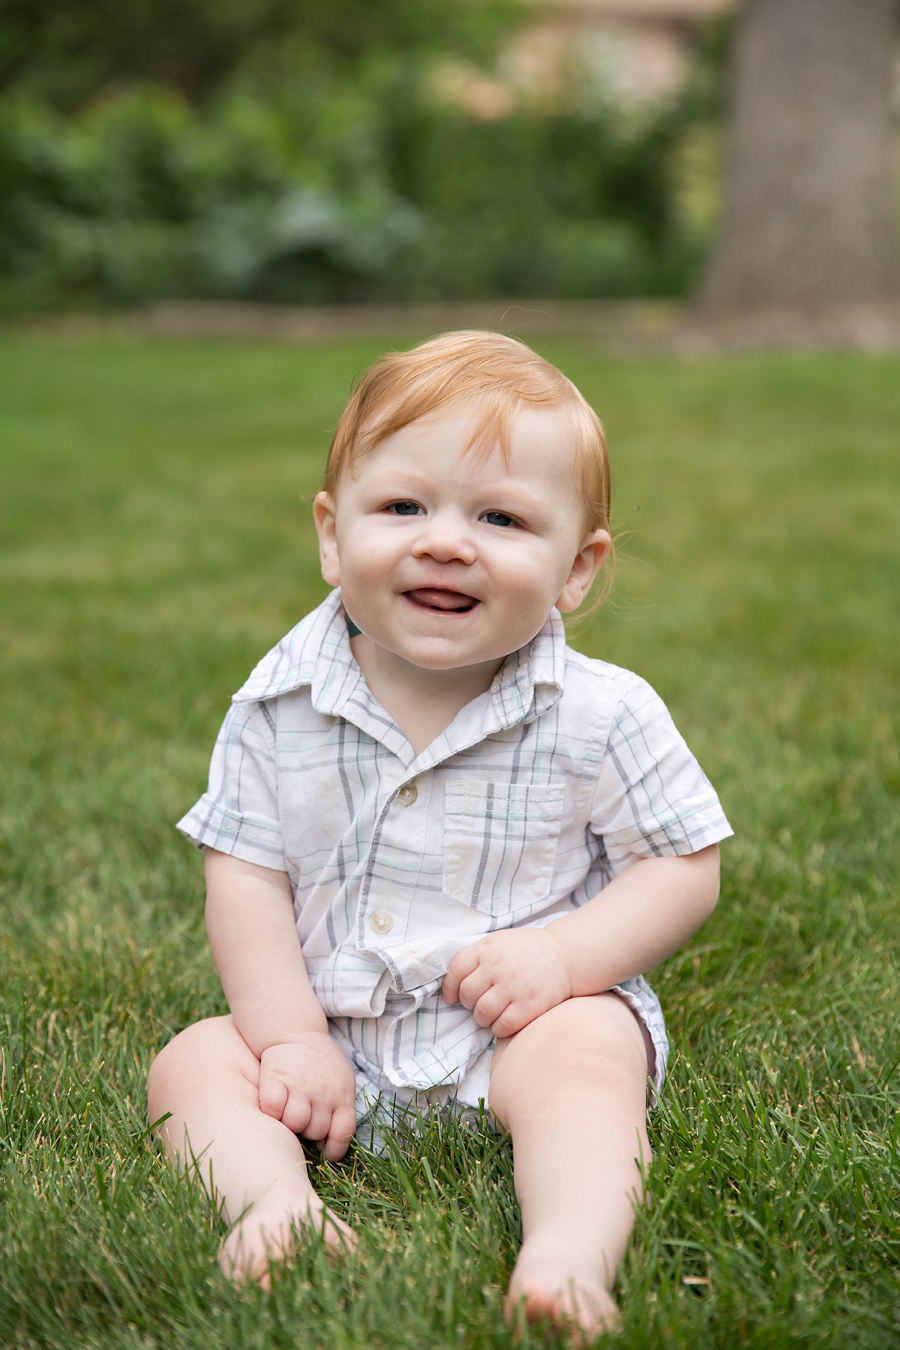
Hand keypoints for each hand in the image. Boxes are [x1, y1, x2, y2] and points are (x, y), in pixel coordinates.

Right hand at [257, 1032, 356, 1161]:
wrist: (294, 1030)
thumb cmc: (318, 1063)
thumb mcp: (340, 1080)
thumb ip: (339, 1109)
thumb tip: (327, 1147)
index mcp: (343, 1094)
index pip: (343, 1133)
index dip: (334, 1150)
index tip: (325, 1153)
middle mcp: (323, 1092)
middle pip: (315, 1132)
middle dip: (308, 1129)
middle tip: (302, 1113)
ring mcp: (299, 1086)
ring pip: (295, 1124)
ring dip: (289, 1122)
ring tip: (288, 1108)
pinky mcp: (275, 1080)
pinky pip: (272, 1109)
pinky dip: (270, 1110)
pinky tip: (273, 1103)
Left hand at [441, 927, 573, 1039]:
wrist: (566, 954)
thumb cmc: (527, 951)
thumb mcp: (499, 942)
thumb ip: (478, 957)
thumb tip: (452, 983)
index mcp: (488, 948)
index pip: (456, 970)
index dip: (449, 987)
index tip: (452, 997)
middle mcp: (498, 966)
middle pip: (468, 994)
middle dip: (470, 1003)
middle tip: (480, 1003)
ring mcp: (514, 986)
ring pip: (482, 1013)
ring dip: (483, 1018)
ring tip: (492, 1014)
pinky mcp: (529, 1005)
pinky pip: (502, 1026)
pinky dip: (499, 1028)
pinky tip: (505, 1021)